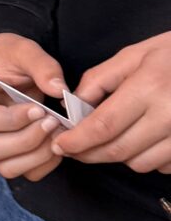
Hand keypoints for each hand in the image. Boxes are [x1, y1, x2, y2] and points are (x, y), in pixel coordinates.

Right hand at [0, 33, 68, 180]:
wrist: (2, 64)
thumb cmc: (6, 56)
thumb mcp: (22, 48)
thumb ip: (41, 65)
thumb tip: (60, 90)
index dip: (10, 120)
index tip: (39, 109)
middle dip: (26, 140)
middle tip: (52, 121)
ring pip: (3, 166)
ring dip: (35, 155)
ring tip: (55, 133)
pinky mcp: (0, 152)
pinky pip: (19, 171)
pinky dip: (41, 164)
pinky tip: (54, 143)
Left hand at [55, 32, 170, 172]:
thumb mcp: (134, 55)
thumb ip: (99, 79)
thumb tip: (73, 105)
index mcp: (149, 88)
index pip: (104, 125)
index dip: (78, 140)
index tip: (61, 144)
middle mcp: (170, 115)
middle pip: (119, 149)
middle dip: (89, 154)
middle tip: (72, 149)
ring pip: (140, 163)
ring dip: (118, 156)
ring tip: (108, 139)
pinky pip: (162, 165)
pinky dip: (146, 158)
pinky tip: (140, 140)